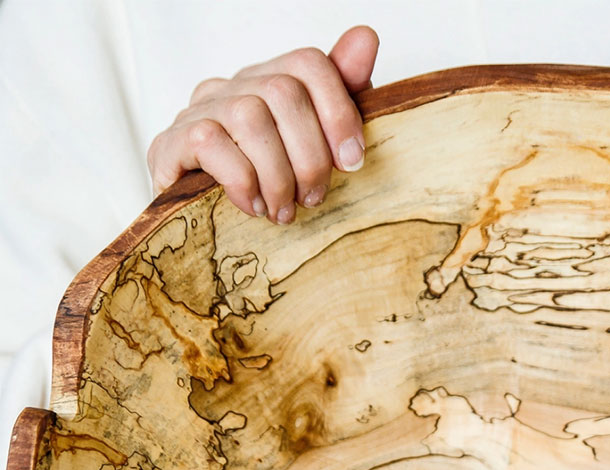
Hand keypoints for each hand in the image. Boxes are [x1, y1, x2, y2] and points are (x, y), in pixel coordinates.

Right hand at [146, 25, 378, 222]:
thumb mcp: (315, 149)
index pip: (309, 64)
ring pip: (250, 117)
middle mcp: (235, 87)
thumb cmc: (266, 186)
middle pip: (284, 92)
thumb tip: (366, 37)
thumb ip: (341, 96)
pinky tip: (252, 206)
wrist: (198, 221)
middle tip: (313, 198)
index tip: (353, 162)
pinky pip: (210, 143)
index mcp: (271, 82)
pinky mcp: (172, 141)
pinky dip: (242, 182)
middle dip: (310, 156)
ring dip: (277, 176)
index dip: (339, 111)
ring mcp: (200, 110)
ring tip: (284, 210)